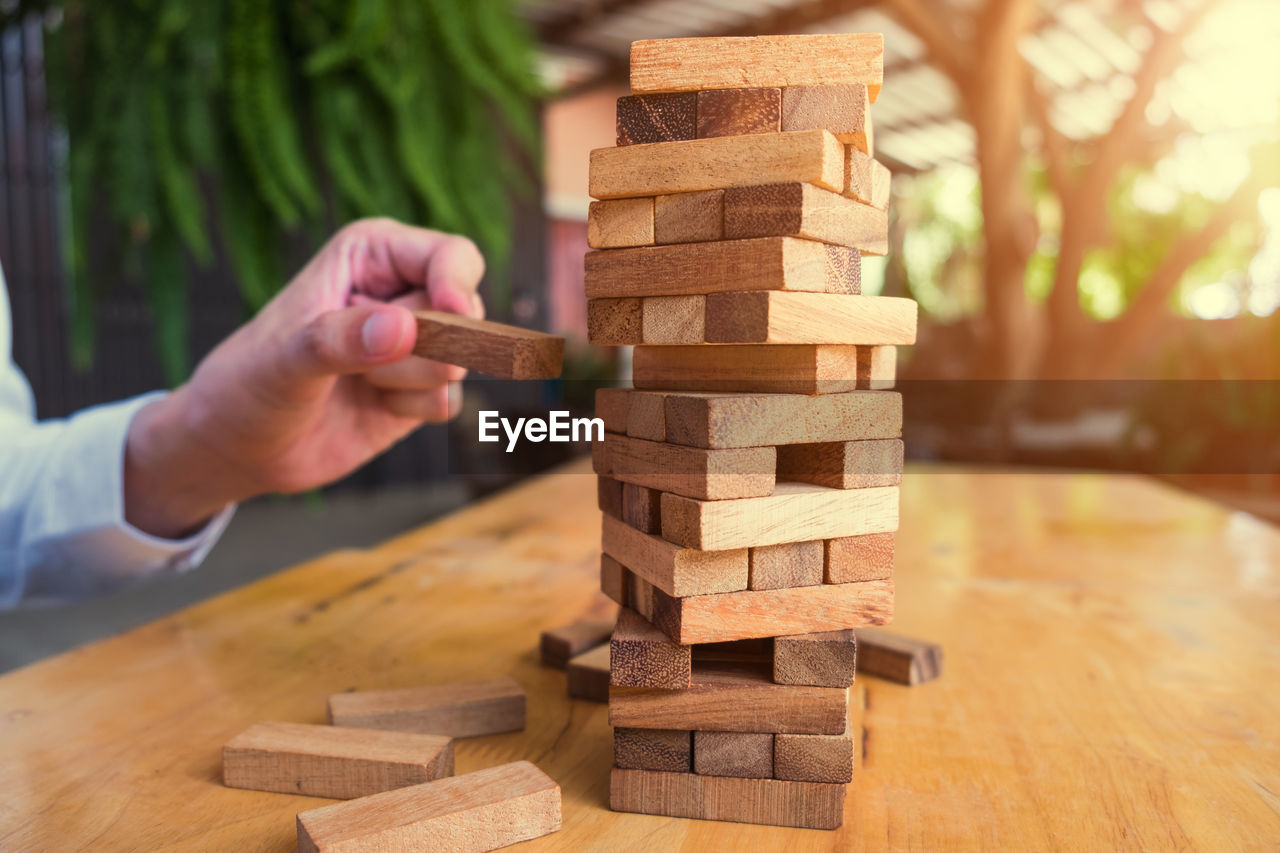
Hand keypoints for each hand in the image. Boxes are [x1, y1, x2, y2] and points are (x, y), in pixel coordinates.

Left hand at [123, 218, 484, 538]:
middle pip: (463, 314)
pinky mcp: (425, 389)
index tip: (448, 313)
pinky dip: (410, 412)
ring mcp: (419, 343)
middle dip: (413, 348)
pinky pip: (451, 400)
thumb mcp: (285, 358)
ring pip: (458, 361)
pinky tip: (371, 406)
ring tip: (352, 380)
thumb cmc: (251, 384)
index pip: (453, 255)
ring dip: (404, 382)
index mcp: (374, 253)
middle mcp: (404, 291)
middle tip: (352, 361)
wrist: (241, 446)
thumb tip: (404, 331)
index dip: (458, 286)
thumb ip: (342, 340)